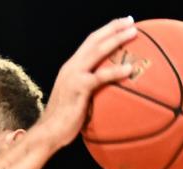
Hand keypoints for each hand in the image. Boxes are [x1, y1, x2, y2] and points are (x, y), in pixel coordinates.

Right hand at [36, 16, 140, 149]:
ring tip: (133, 33)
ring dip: (116, 39)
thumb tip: (108, 91)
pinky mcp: (78, 88)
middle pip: (94, 40)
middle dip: (113, 28)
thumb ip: (90, 89)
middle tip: (131, 21)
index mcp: (71, 67)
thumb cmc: (65, 121)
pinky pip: (100, 77)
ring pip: (97, 51)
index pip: (90, 43)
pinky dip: (115, 71)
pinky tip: (129, 69)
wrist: (48, 132)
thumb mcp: (78, 98)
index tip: (122, 24)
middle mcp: (71, 67)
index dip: (106, 31)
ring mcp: (74, 76)